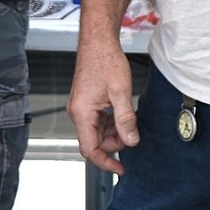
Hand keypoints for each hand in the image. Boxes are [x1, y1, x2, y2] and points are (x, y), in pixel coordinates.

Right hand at [68, 35, 138, 173]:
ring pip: (97, 131)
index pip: (90, 149)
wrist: (98, 40)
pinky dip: (111, 121)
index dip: (106, 162)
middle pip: (94, 141)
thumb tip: (131, 142)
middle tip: (132, 135)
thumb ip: (126, 120)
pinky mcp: (86, 101)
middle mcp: (77, 112)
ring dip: (114, 132)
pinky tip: (122, 113)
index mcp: (82, 113)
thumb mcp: (121, 92)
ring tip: (130, 121)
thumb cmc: (105, 60)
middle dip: (114, 143)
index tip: (120, 169)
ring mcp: (81, 106)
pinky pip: (98, 120)